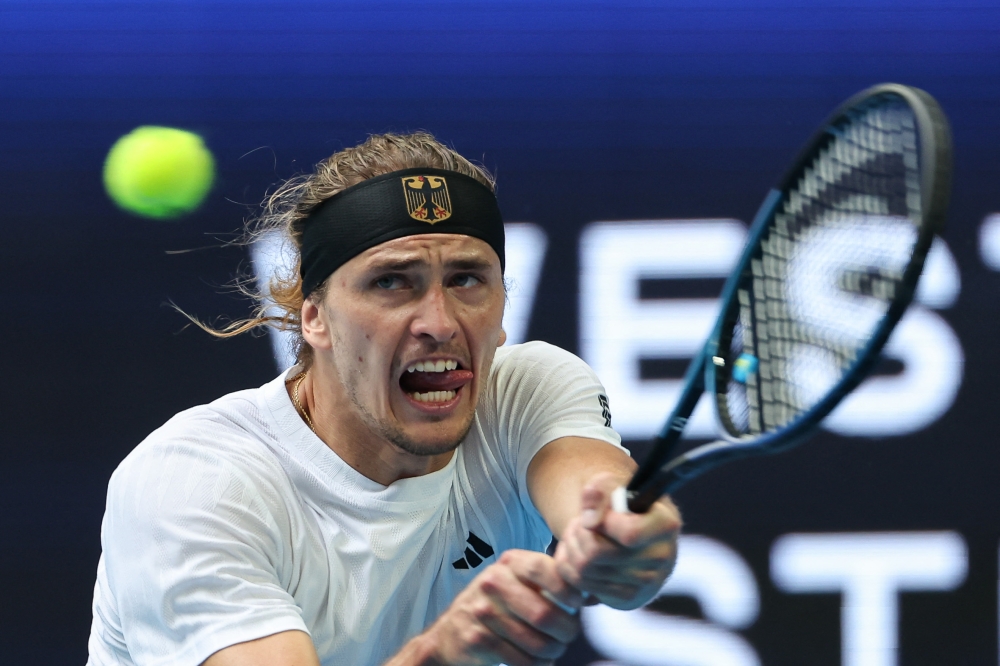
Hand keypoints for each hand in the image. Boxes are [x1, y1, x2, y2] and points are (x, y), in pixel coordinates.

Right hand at [417, 549, 582, 665]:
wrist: (450, 633)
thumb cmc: (497, 606)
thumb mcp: (518, 582)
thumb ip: (551, 582)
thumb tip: (593, 595)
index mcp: (509, 563)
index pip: (544, 568)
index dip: (567, 588)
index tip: (579, 603)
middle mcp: (493, 582)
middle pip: (544, 614)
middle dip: (566, 632)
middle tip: (568, 636)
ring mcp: (482, 611)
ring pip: (536, 642)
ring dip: (553, 652)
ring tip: (553, 649)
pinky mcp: (477, 640)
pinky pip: (521, 660)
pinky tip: (536, 661)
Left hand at [553, 472, 680, 609]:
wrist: (633, 531)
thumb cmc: (622, 505)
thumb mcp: (611, 486)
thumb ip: (599, 491)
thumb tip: (590, 521)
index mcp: (666, 524)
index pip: (628, 533)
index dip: (603, 522)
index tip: (598, 515)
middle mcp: (663, 557)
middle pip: (596, 553)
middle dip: (577, 532)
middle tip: (579, 522)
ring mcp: (647, 582)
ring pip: (584, 569)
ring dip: (570, 547)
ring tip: (577, 534)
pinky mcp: (629, 598)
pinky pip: (581, 584)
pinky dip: (569, 566)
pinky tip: (576, 553)